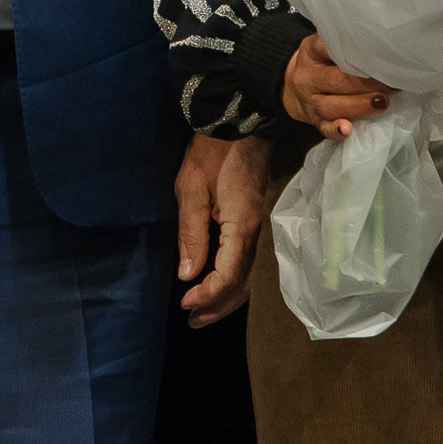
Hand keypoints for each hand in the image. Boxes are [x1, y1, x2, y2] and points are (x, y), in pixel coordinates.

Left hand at [173, 133, 271, 327]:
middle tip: (193, 321)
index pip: (228, 275)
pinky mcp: (253, 220)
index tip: (184, 303)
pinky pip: (247, 261)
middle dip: (218, 305)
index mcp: (241, 226)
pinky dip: (233, 280)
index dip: (208, 295)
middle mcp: (255, 231)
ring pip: (248, 275)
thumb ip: (191, 235)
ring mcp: (258, 226)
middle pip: (243, 282)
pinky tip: (217, 284)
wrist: (239, 121)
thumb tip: (188, 276)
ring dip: (226, 297)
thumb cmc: (211, 152)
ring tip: (202, 312)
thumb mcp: (191, 190)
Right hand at [282, 32, 394, 138]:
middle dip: (365, 83)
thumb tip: (385, 50)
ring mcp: (309, 102)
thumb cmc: (322, 64)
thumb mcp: (326, 47)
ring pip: (331, 106)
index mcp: (311, 52)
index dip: (353, 51)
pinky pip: (324, 128)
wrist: (294, 87)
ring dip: (359, 105)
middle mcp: (308, 77)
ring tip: (381, 102)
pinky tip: (347, 130)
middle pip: (335, 80)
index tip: (377, 54)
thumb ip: (348, 46)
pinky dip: (335, 130)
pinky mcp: (315, 121)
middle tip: (390, 84)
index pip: (327, 47)